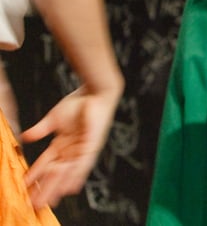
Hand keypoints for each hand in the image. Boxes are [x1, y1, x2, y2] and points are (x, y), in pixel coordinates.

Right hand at [22, 86, 119, 207]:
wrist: (95, 92)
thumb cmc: (77, 103)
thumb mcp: (54, 119)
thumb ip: (40, 130)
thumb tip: (25, 138)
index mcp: (62, 144)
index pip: (45, 164)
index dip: (35, 175)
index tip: (24, 186)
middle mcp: (72, 150)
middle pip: (55, 172)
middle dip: (45, 187)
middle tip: (34, 203)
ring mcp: (82, 149)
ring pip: (67, 173)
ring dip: (57, 187)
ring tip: (48, 201)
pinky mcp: (92, 146)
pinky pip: (83, 165)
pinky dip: (76, 177)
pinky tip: (69, 189)